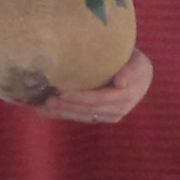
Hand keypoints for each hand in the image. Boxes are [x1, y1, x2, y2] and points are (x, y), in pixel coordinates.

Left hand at [39, 50, 154, 124]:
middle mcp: (117, 110)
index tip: (62, 93)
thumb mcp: (138, 62)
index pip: (99, 99)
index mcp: (126, 97)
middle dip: (66, 107)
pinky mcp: (98, 116)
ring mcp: (107, 116)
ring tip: (41, 106)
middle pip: (87, 110)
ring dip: (60, 112)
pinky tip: (44, 110)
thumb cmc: (134, 62)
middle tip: (46, 100)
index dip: (80, 98)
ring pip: (81, 116)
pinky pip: (78, 116)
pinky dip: (61, 113)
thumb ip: (131, 70)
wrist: (137, 74)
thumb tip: (120, 83)